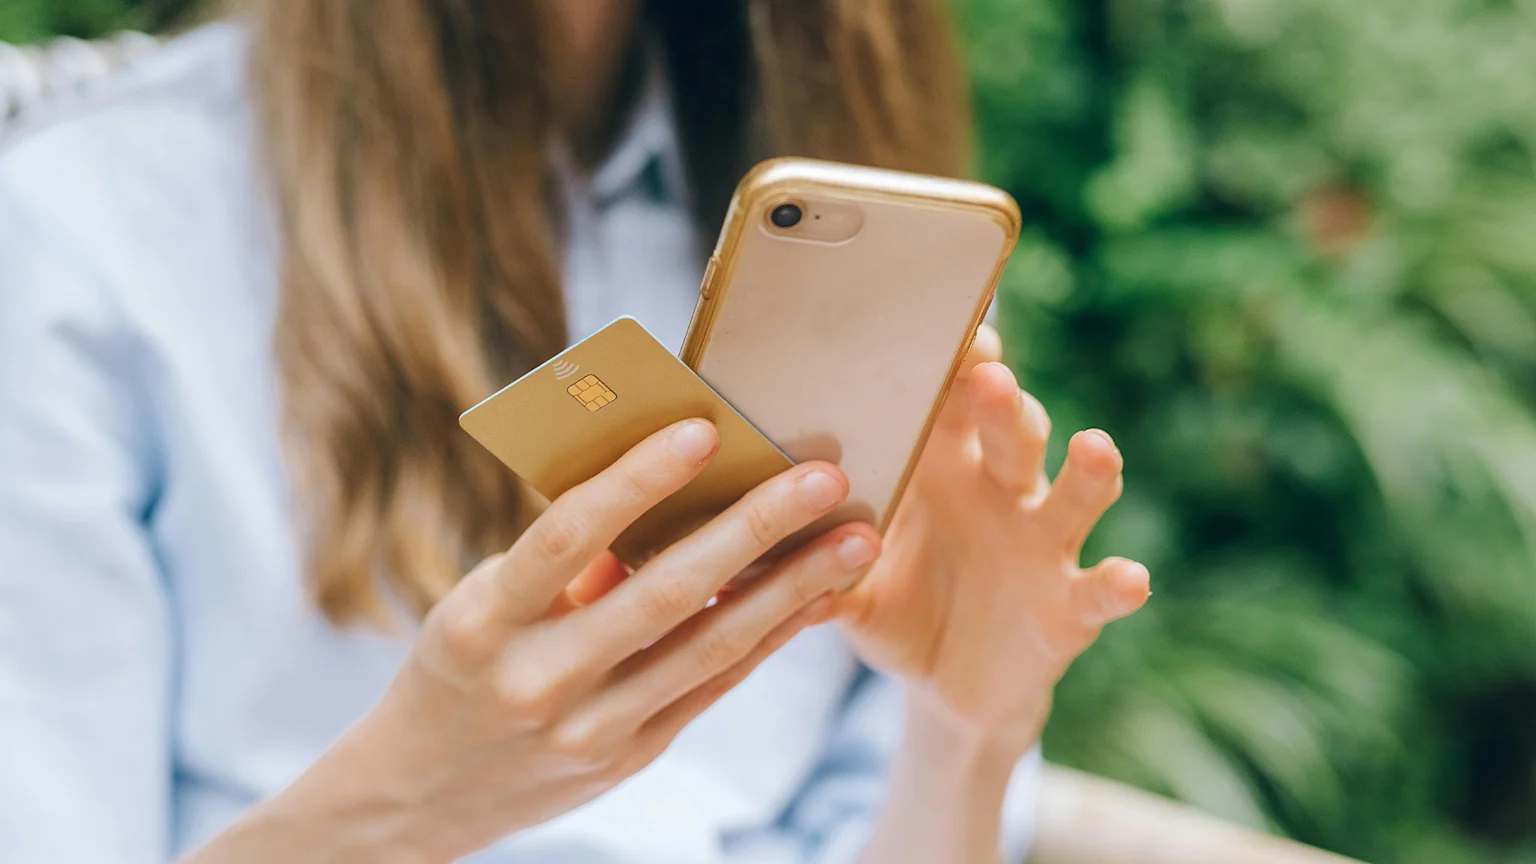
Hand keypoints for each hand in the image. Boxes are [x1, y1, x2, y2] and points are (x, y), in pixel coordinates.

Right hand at [189, 419, 880, 863]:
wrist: (420, 793)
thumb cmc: (461, 663)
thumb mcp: (482, 606)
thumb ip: (565, 561)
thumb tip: (665, 489)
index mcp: (482, 620)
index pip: (566, 536)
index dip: (636, 482)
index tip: (704, 429)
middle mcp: (537, 678)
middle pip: (660, 594)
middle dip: (750, 530)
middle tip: (822, 476)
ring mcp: (588, 728)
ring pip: (707, 647)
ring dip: (790, 589)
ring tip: (855, 540)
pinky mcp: (629, 754)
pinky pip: (712, 685)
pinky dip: (768, 636)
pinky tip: (817, 597)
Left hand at [834, 325, 1148, 752]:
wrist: (943, 686)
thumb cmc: (892, 606)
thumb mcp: (846, 584)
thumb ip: (806, 563)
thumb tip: (732, 553)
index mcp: (940, 468)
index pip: (951, 399)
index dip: (954, 361)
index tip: (947, 328)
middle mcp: (998, 491)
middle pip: (1011, 430)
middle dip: (1002, 403)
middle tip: (989, 376)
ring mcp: (1041, 544)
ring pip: (1071, 495)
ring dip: (1086, 472)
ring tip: (1093, 447)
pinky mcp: (1069, 605)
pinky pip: (1098, 590)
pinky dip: (1118, 584)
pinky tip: (1129, 577)